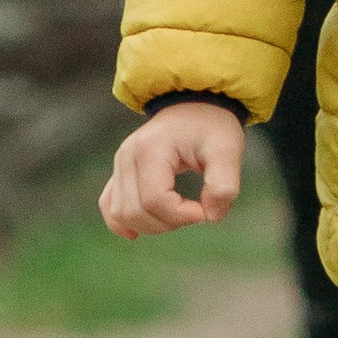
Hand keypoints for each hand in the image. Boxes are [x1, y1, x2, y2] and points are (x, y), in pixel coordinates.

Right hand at [101, 102, 245, 240]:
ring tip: (180, 212)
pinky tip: (136, 234)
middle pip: (135, 211)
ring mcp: (120, 163)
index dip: (181, 215)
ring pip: (122, 214)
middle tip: (196, 211)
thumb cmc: (212, 126)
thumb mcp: (228, 149)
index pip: (155, 200)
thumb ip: (224, 184)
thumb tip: (210, 216)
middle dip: (168, 223)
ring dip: (151, 225)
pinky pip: (109, 205)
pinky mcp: (120, 171)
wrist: (197, 103)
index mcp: (151, 148)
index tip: (206, 209)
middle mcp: (127, 155)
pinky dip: (121, 223)